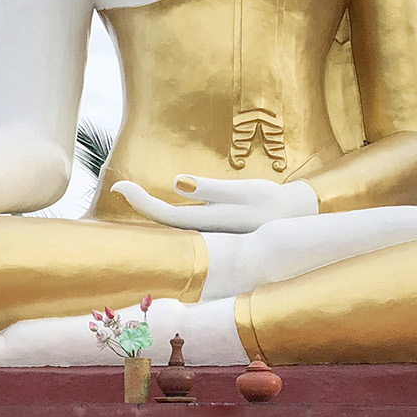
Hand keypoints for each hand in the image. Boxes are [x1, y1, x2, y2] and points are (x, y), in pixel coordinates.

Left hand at [112, 175, 317, 234]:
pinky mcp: (215, 230)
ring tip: (131, 192)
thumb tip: (177, 182)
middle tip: (119, 186)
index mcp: (208, 222)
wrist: (297, 219)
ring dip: (151, 208)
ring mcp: (209, 233)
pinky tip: (162, 202)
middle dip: (140, 204)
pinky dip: (168, 212)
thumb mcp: (244, 191)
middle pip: (162, 221)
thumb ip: (211, 189)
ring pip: (172, 224)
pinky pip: (184, 223)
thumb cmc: (271, 202)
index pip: (163, 214)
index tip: (119, 185)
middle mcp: (204, 232)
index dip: (139, 201)